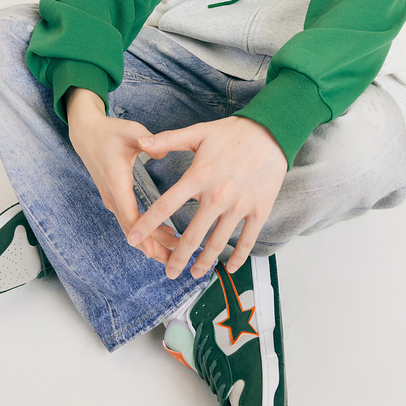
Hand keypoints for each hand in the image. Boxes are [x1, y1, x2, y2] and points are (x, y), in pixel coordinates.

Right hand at [66, 88, 179, 264]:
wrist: (86, 133)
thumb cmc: (110, 132)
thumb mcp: (132, 132)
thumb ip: (148, 142)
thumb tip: (162, 153)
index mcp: (116, 180)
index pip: (128, 214)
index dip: (142, 234)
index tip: (154, 250)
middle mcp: (112, 194)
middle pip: (131, 228)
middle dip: (151, 246)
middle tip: (173, 259)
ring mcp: (112, 198)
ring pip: (131, 227)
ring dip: (150, 242)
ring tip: (173, 253)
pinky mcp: (115, 197)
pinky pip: (130, 220)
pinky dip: (146, 231)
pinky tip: (165, 236)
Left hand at [127, 116, 286, 279]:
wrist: (272, 132)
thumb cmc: (232, 132)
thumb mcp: (198, 132)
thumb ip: (168, 140)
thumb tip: (141, 144)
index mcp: (198, 176)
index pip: (166, 206)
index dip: (147, 224)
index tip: (133, 238)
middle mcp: (217, 196)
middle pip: (192, 235)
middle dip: (176, 257)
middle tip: (168, 272)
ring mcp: (240, 206)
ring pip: (217, 243)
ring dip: (204, 263)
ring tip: (194, 274)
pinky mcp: (259, 210)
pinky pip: (247, 240)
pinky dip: (238, 258)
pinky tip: (230, 268)